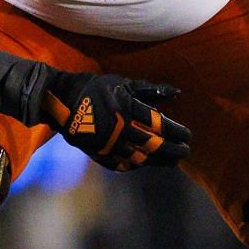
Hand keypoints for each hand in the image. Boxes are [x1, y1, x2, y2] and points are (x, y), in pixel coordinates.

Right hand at [41, 70, 190, 171]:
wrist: (59, 101)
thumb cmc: (94, 88)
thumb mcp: (122, 83)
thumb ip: (149, 90)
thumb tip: (176, 93)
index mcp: (127, 109)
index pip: (160, 125)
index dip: (177, 132)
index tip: (188, 136)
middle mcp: (120, 129)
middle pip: (154, 145)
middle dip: (173, 151)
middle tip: (186, 153)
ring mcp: (108, 144)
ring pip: (140, 158)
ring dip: (159, 162)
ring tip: (172, 162)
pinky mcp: (98, 153)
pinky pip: (121, 164)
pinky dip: (135, 165)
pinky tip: (145, 164)